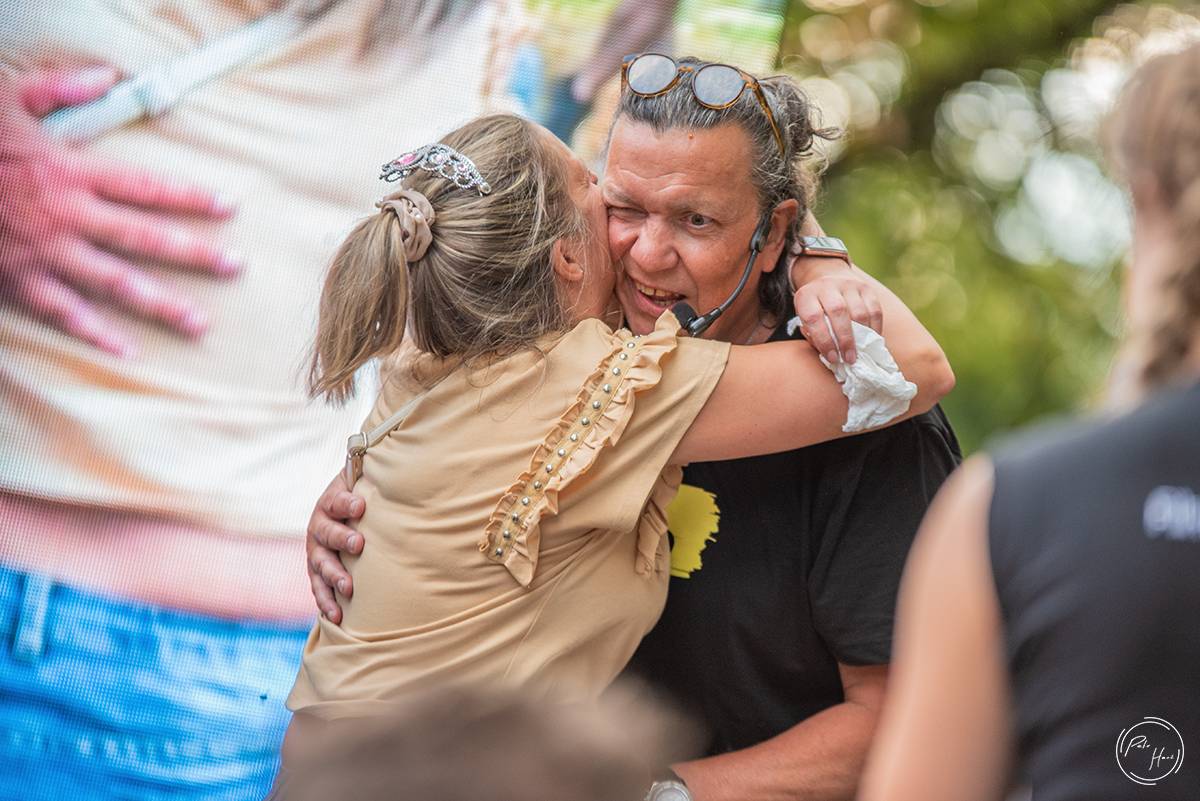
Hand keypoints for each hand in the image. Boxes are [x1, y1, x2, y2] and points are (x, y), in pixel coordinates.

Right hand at [0, 67, 239, 356]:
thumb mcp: (10, 98)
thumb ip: (61, 88)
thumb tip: (106, 76)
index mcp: (70, 171)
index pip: (145, 187)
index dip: (190, 197)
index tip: (229, 208)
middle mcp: (67, 214)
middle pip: (144, 237)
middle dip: (194, 253)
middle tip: (235, 267)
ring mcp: (44, 251)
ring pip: (115, 281)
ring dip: (161, 304)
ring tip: (199, 323)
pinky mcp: (18, 279)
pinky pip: (64, 312)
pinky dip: (96, 335)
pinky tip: (128, 351)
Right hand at [306, 471, 365, 623]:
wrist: (346, 513)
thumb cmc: (362, 497)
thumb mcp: (364, 483)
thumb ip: (374, 478)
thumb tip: (394, 462)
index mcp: (330, 502)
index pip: (336, 501)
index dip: (346, 503)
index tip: (360, 506)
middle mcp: (319, 526)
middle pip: (327, 533)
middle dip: (342, 539)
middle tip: (358, 544)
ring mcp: (316, 551)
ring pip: (321, 564)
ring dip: (334, 575)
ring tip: (348, 587)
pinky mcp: (317, 572)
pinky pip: (319, 589)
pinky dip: (326, 602)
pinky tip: (337, 616)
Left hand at [791, 263, 883, 364]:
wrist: (828, 279)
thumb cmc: (816, 309)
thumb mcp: (805, 320)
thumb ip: (814, 337)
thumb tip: (831, 356)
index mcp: (806, 295)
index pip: (813, 318)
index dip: (824, 341)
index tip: (833, 358)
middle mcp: (826, 286)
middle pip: (838, 312)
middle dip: (845, 340)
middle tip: (849, 358)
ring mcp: (847, 284)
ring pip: (859, 312)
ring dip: (862, 337)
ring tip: (861, 352)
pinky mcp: (865, 287)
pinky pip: (874, 310)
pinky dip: (875, 328)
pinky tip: (871, 340)